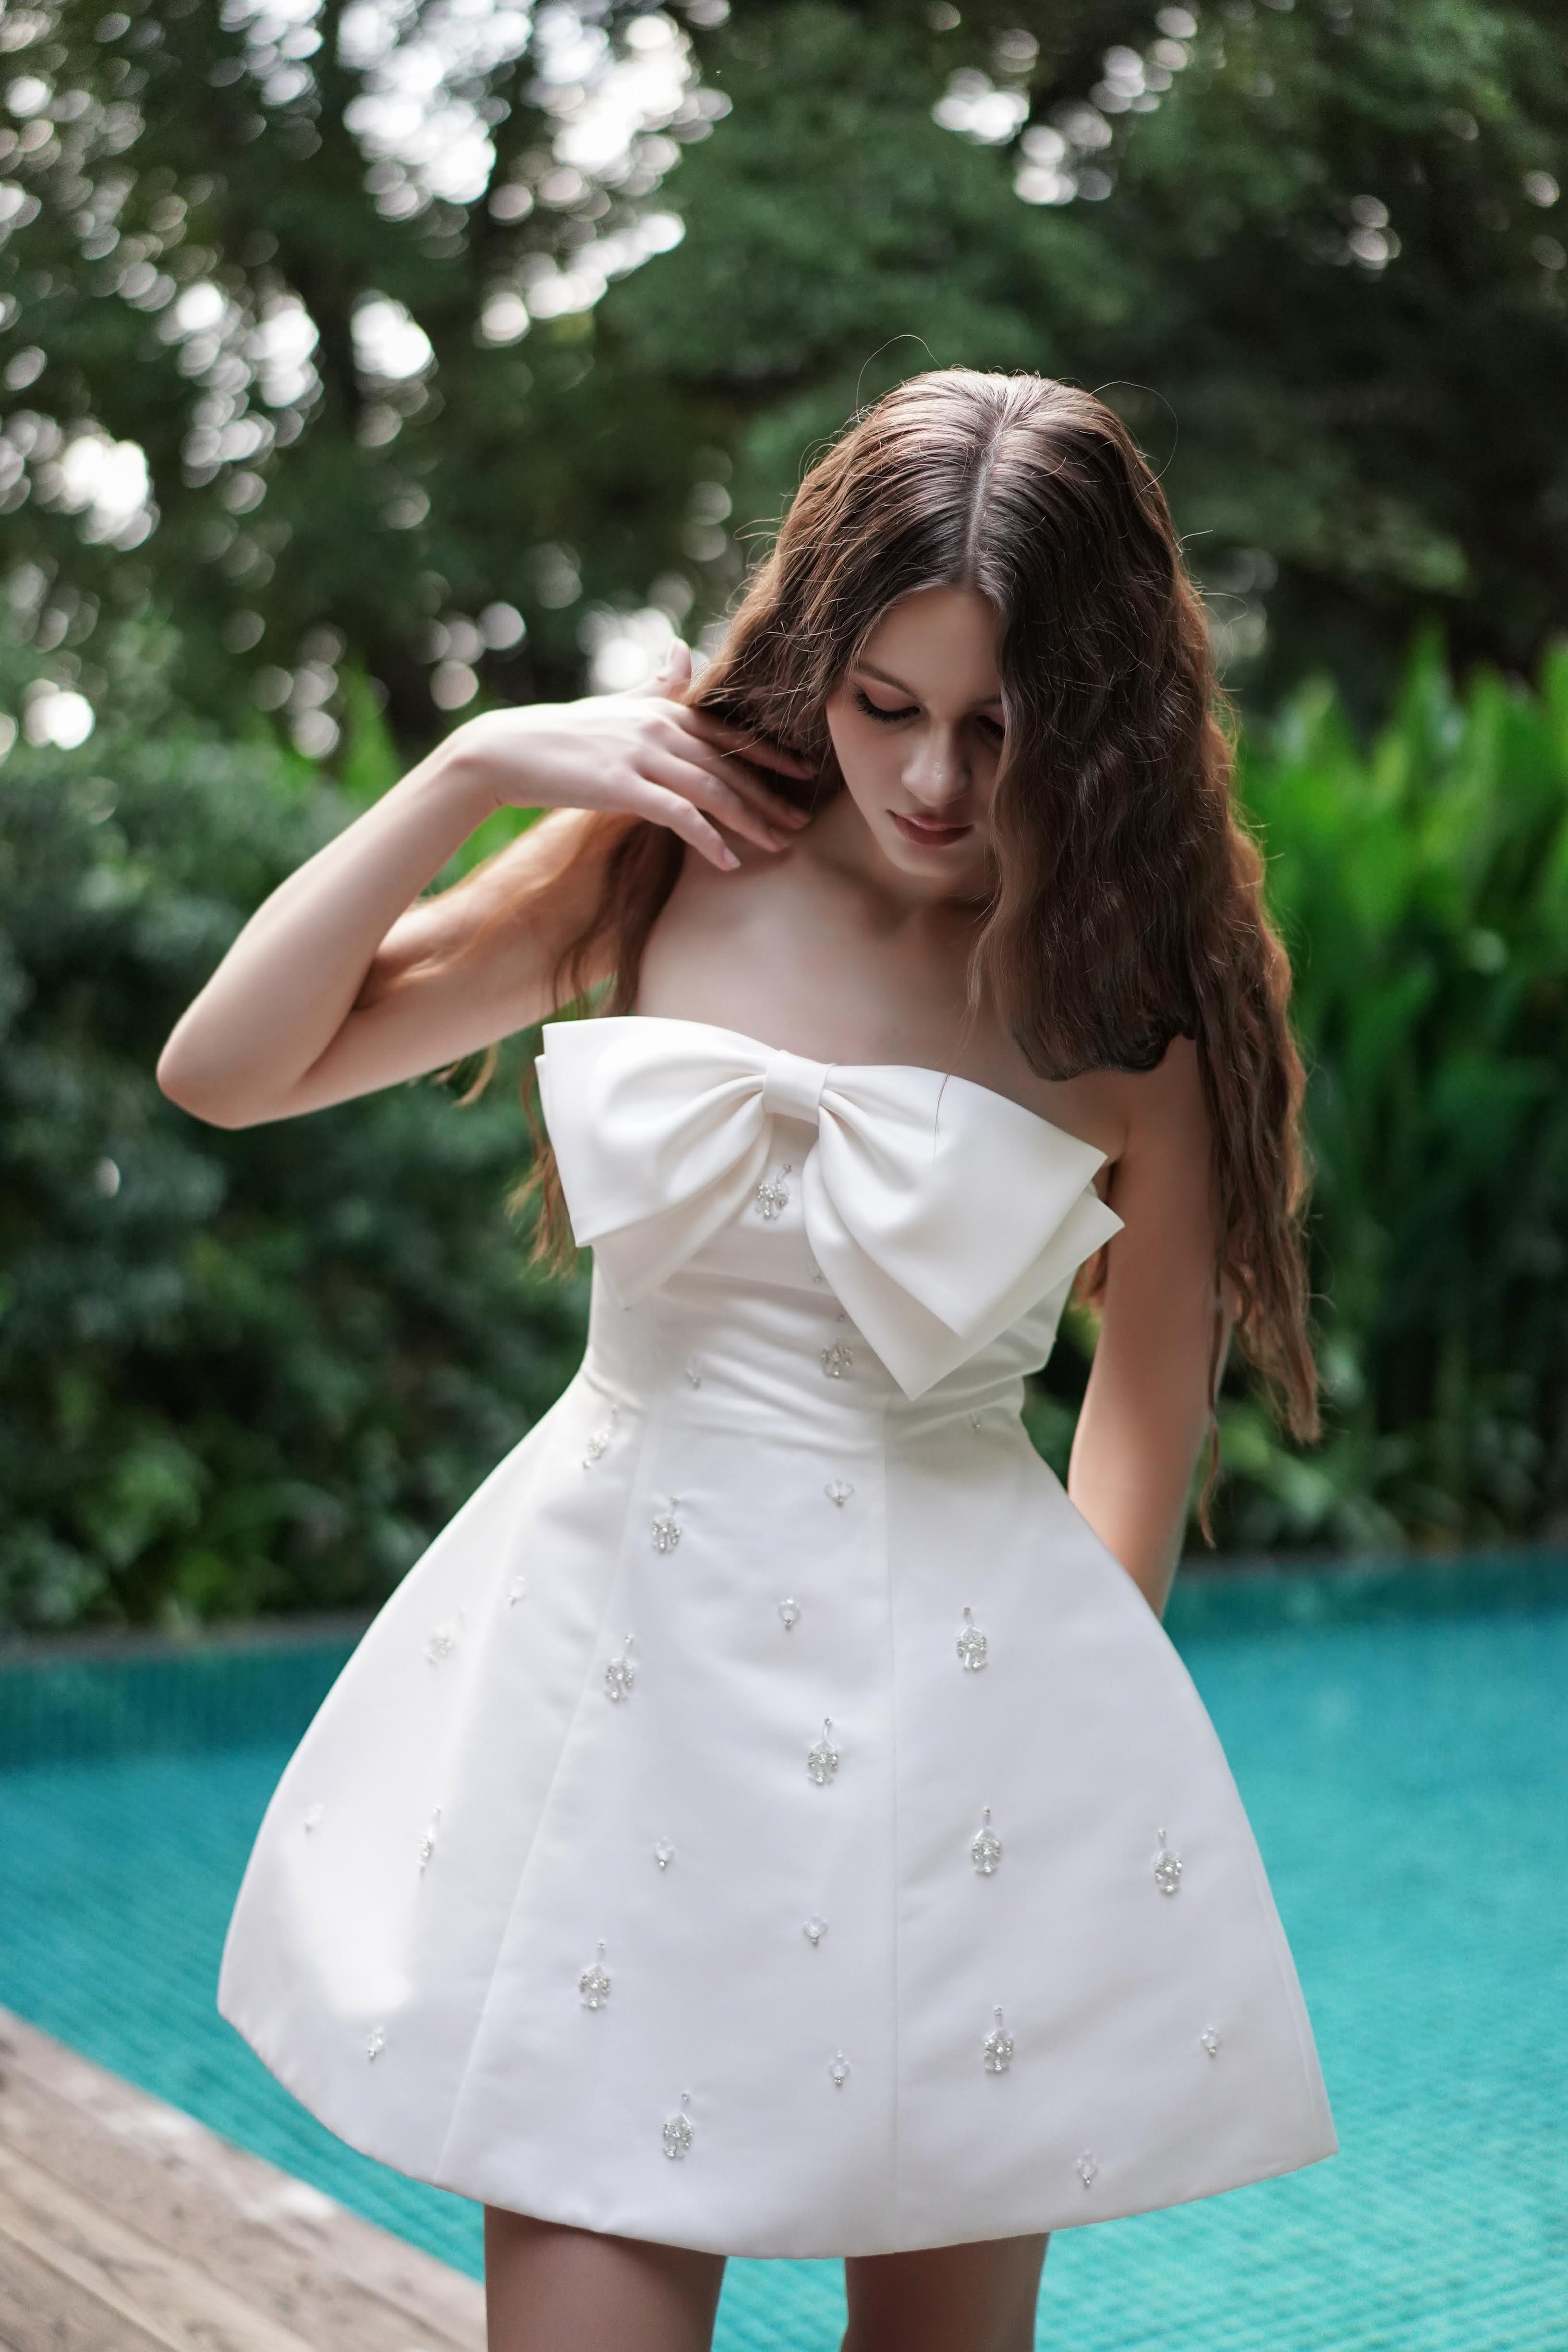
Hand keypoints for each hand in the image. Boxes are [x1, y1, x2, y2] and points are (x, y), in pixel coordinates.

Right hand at [447, 641, 814, 869]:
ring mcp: (642, 756)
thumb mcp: (617, 705)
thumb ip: (656, 686)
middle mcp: (660, 728)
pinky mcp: (623, 786)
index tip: (805, 775)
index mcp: (663, 710)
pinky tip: (728, 861)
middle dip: (770, 797)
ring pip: (713, 790)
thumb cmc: (564, 734)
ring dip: (750, 821)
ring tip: (779, 846)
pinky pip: (678, 815)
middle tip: (801, 824)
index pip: (730, 734)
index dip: (772, 755)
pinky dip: (707, 838)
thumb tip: (682, 652)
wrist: (508, 750)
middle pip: (729, 766)